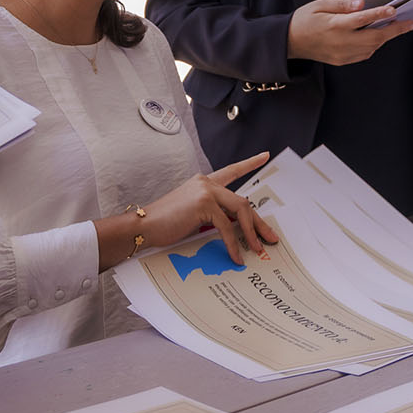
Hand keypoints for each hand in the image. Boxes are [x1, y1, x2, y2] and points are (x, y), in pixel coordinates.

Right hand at [132, 153, 278, 264]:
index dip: (249, 164)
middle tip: (270, 238)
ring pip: (240, 210)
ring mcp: (205, 191)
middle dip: (258, 222)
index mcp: (203, 183)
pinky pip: (226, 225)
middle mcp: (206, 182)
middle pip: (242, 200)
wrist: (142, 226)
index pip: (231, 171)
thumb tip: (235, 229)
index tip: (264, 156)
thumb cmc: (163, 225)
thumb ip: (212, 215)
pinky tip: (235, 256)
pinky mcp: (203, 203)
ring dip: (250, 233)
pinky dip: (233, 244)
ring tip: (257, 249)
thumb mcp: (193, 216)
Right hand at [288, 0, 412, 64]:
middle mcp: (340, 41)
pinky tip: (376, 37)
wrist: (289, 43)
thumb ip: (342, 5)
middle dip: (395, 30)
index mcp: (334, 25)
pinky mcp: (341, 61)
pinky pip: (364, 55)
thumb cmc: (303, 21)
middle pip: (374, 37)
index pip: (362, 19)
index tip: (393, 10)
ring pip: (372, 47)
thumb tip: (361, 4)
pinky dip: (373, 46)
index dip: (379, 14)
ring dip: (385, 38)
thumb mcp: (319, 5)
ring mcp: (342, 54)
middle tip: (410, 23)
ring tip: (395, 28)